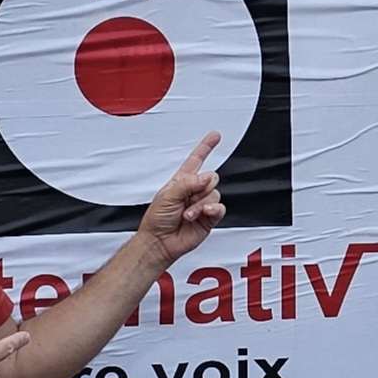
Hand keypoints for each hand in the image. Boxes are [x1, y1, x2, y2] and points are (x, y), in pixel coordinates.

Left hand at [138, 131, 225, 262]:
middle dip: (201, 187)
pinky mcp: (210, 217)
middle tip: (188, 198)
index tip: (215, 136)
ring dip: (200, 204)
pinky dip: (212, 209)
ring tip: (187, 214)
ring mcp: (202, 204)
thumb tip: (205, 177)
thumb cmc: (157, 220)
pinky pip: (220, 207)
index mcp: (182, 181)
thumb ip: (188, 183)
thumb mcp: (167, 195)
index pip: (197, 159)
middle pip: (211, 177)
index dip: (206, 147)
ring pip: (215, 193)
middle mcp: (194, 191)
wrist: (160, 242)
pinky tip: (203, 213)